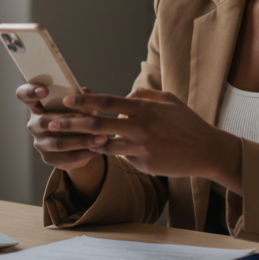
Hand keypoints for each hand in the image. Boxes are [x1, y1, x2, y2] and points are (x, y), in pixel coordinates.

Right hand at [16, 84, 106, 171]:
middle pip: (46, 121)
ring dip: (83, 141)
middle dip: (71, 122)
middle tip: (93, 121)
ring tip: (102, 138)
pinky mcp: (48, 158)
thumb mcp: (79, 105)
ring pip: (59, 142)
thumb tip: (85, 93)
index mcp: (38, 105)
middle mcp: (34, 123)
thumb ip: (80, 97)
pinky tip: (98, 150)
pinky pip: (66, 157)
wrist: (79, 144)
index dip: (30, 91)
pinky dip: (84, 153)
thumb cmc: (77, 116)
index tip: (44, 91)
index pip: (24, 95)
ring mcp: (39, 142)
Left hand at [52, 89, 242, 192]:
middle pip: (97, 124)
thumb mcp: (169, 100)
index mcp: (144, 109)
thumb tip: (125, 95)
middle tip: (51, 123)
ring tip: (68, 141)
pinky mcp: (144, 165)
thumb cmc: (188, 123)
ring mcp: (141, 148)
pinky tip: (103, 151)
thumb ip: (144, 95)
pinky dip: (113, 153)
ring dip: (86, 142)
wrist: (207, 150)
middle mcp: (139, 128)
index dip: (85, 101)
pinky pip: (123, 158)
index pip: (107, 102)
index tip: (67, 100)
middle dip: (71, 123)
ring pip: (104, 145)